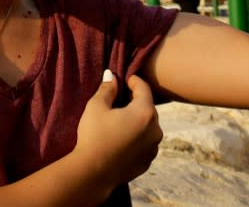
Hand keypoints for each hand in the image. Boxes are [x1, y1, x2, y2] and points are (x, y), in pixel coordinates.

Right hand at [74, 72, 162, 188]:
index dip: (134, 81)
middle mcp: (155, 130)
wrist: (93, 173)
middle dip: (136, 101)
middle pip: (148, 107)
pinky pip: (146, 142)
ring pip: (148, 126)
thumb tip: (111, 75)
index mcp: (144, 113)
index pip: (144, 88)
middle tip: (120, 99)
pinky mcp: (148, 161)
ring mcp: (153, 147)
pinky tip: (122, 138)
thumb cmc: (94, 136)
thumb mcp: (96, 106)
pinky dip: (137, 137)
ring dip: (138, 120)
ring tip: (120, 120)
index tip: (125, 78)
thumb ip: (107, 89)